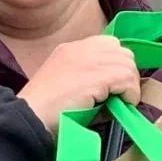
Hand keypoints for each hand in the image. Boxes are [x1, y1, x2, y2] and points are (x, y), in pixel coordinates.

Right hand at [17, 36, 141, 133]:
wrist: (31, 115)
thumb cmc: (44, 110)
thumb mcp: (64, 84)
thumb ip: (85, 78)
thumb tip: (114, 91)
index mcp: (70, 49)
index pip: (108, 44)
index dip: (116, 64)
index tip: (114, 85)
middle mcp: (80, 49)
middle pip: (122, 52)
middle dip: (125, 73)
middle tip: (120, 95)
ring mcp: (88, 60)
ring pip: (128, 65)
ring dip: (129, 86)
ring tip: (120, 102)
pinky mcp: (96, 75)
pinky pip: (127, 79)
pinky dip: (130, 94)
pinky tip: (121, 106)